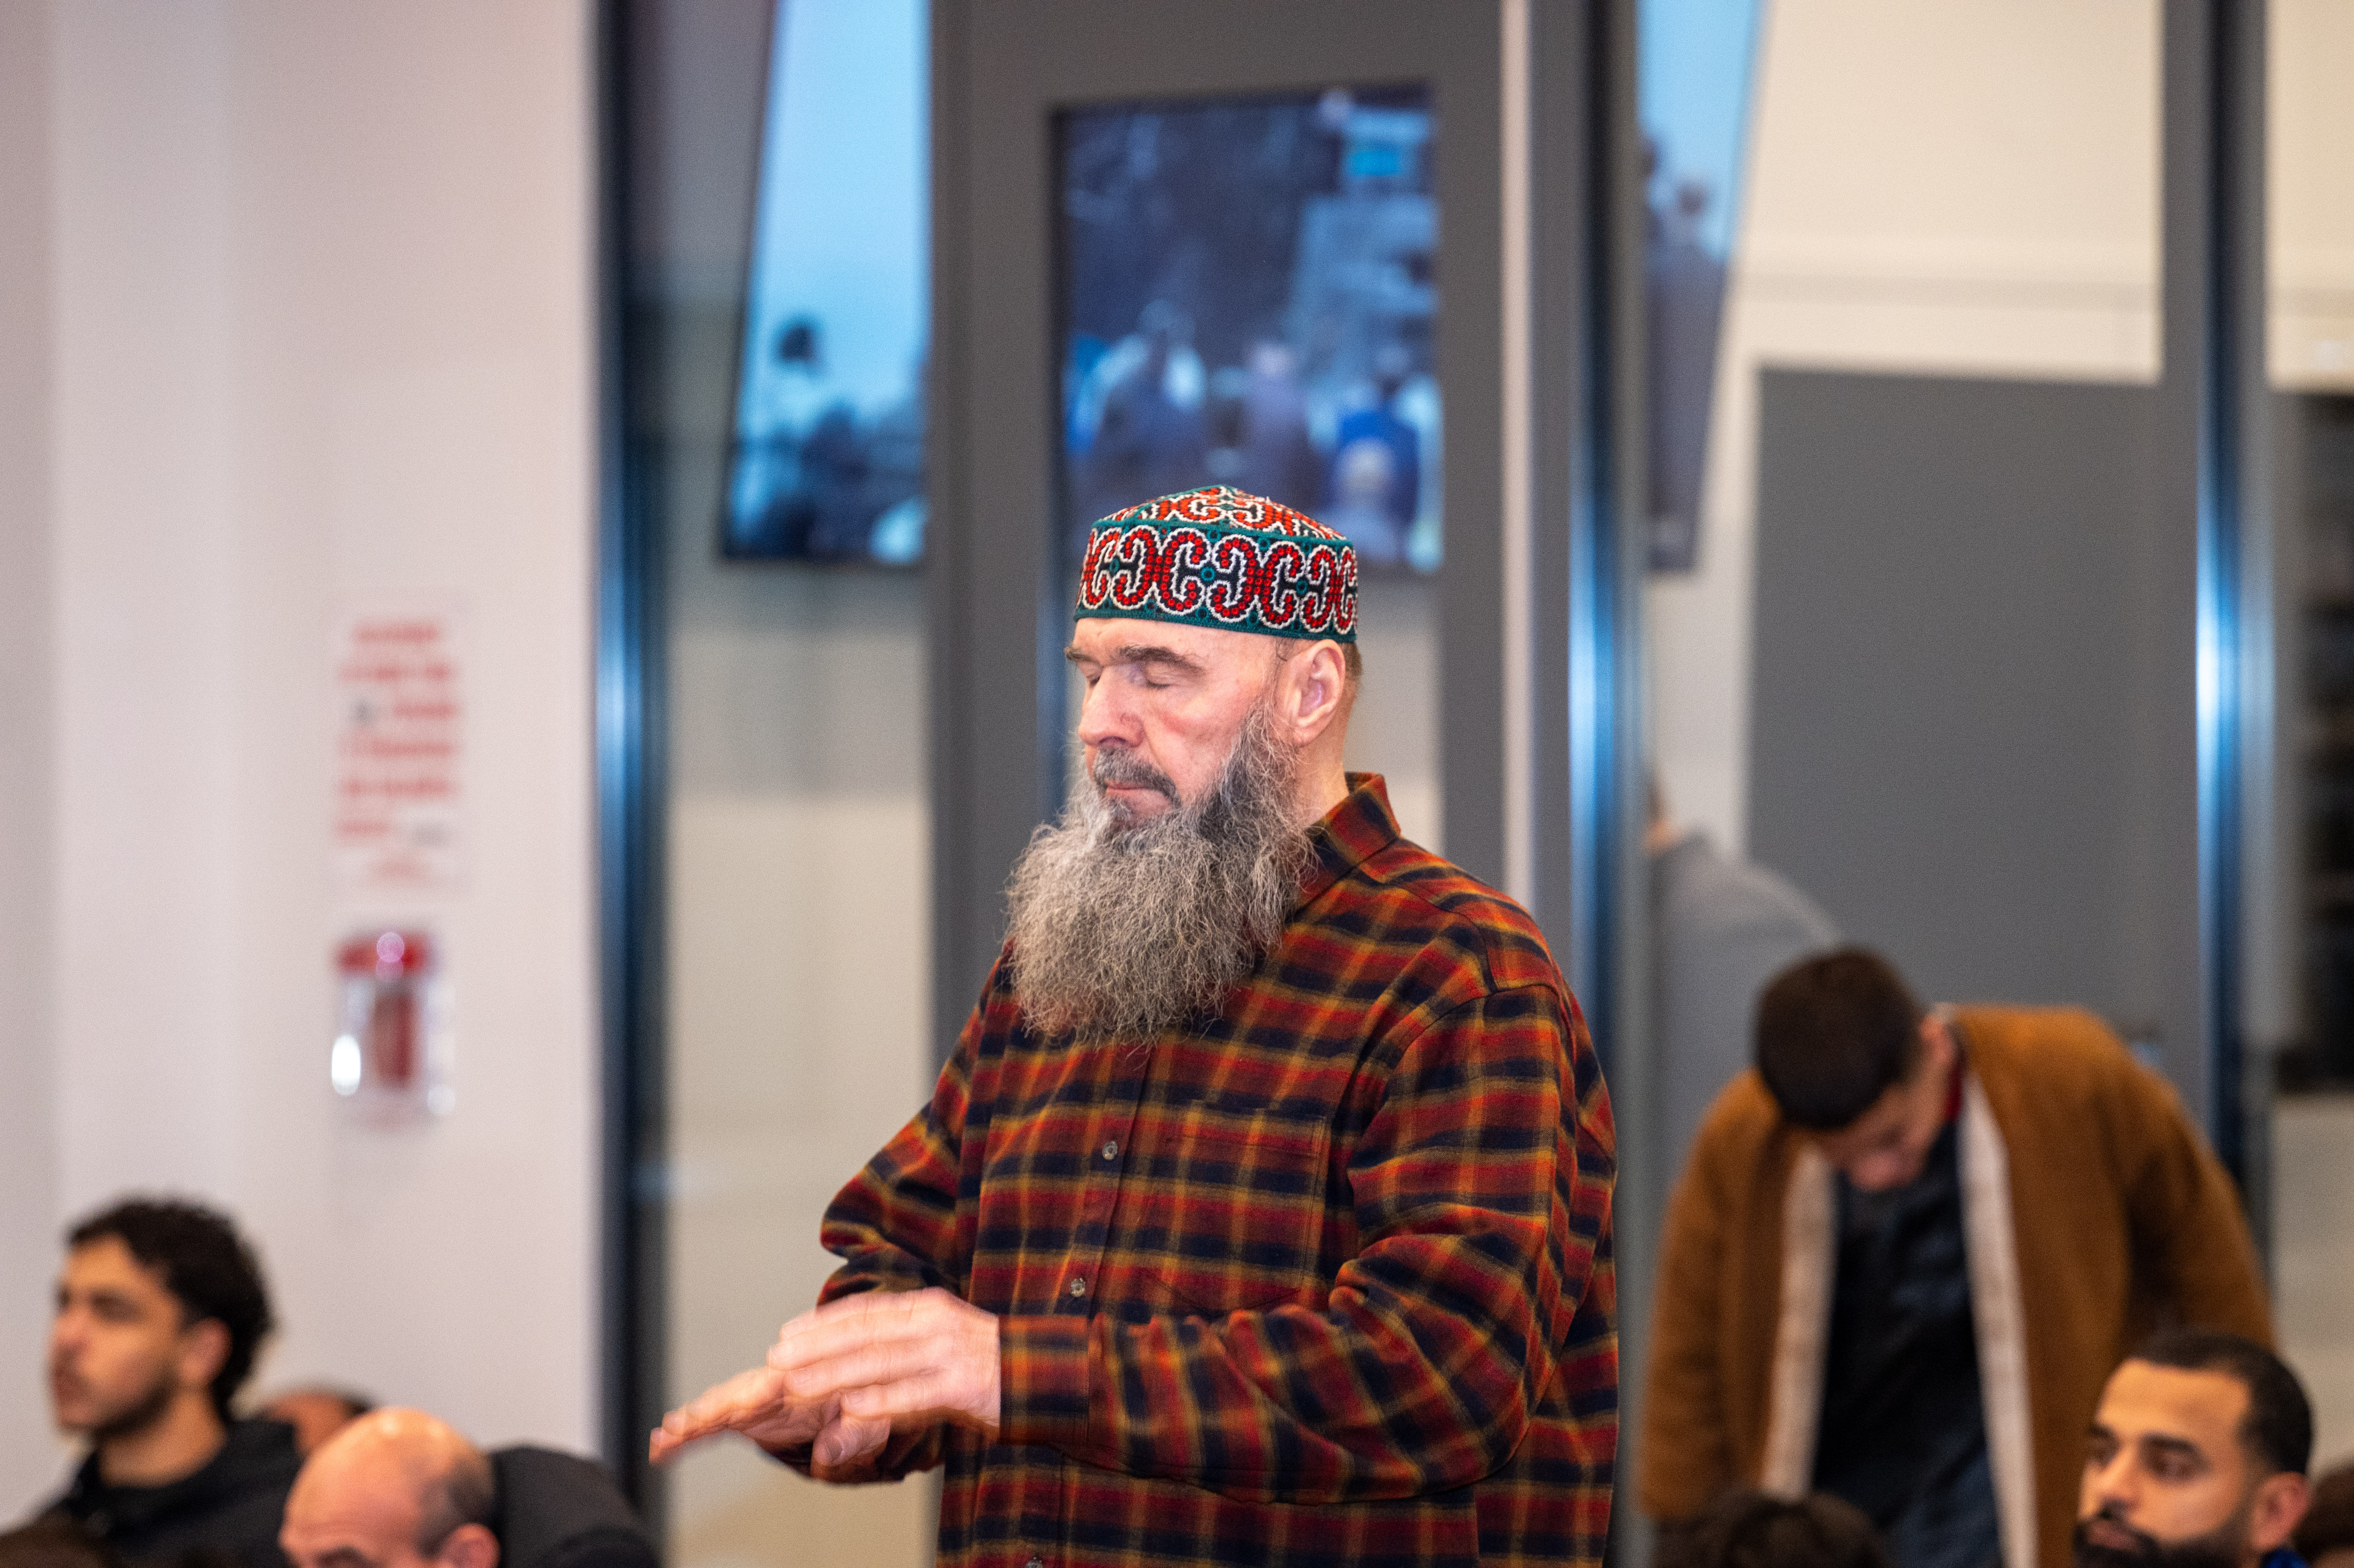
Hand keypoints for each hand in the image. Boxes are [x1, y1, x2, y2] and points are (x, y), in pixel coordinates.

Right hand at [646, 1365, 888, 1469]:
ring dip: (694, 1419)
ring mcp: (762, 1396)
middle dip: (710, 1408)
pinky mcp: (750, 1411)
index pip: (783, 1384)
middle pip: (739, 1392)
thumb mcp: (875, 1420)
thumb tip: (826, 1455)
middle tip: (683, 1425)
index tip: (731, 1404)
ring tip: (667, 1436)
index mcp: (813, 1379)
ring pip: (722, 1404)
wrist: (867, 1386)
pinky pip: (716, 1421)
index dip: (759, 1392)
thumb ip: (855, 1435)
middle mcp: (782, 1383)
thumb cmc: (872, 1400)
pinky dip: (690, 1431)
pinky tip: (664, 1444)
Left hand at [768, 1288, 1001, 1437]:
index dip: (822, 1322)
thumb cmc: (982, 1361)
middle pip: (865, 1334)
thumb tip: (848, 1347)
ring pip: (881, 1362)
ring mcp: (950, 1354)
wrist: (1043, 1376)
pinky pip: (915, 1394)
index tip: (786, 1333)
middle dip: (816, 1347)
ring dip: (834, 1374)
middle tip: (776, 1360)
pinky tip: (851, 1408)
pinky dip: (882, 1401)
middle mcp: (935, 1323)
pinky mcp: (965, 1386)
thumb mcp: (939, 1337)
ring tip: (797, 1385)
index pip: (865, 1311)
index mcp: (927, 1308)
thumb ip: (898, 1340)